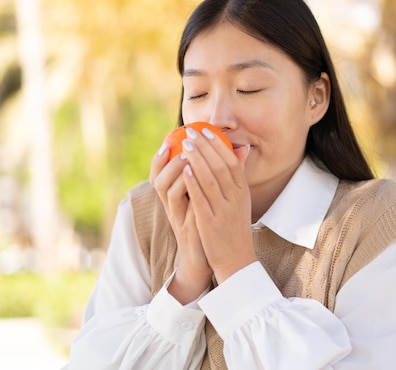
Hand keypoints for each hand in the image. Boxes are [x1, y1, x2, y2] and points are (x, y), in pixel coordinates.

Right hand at [150, 143, 211, 303]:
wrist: (208, 257)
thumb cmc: (208, 225)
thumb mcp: (209, 198)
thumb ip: (216, 177)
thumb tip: (237, 151)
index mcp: (176, 196)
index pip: (159, 172)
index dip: (161, 155)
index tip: (169, 137)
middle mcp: (172, 205)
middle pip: (158, 178)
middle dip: (169, 159)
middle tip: (183, 144)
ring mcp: (178, 217)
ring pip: (167, 191)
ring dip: (177, 172)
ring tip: (189, 158)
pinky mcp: (187, 228)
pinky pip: (184, 207)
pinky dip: (188, 192)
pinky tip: (196, 180)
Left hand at [180, 126, 256, 283]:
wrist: (236, 260)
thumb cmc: (234, 228)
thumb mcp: (241, 200)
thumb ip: (239, 175)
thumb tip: (242, 148)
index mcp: (242, 192)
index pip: (232, 162)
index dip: (219, 144)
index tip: (207, 130)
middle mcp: (235, 199)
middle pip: (220, 166)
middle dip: (205, 147)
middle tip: (191, 132)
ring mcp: (223, 210)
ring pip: (211, 179)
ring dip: (198, 159)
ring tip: (186, 145)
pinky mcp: (210, 222)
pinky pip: (201, 198)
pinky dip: (193, 182)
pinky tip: (184, 170)